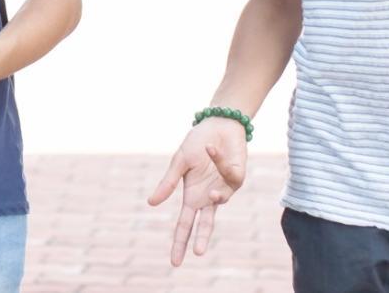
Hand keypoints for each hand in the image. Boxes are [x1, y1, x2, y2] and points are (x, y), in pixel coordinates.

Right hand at [147, 118, 248, 265]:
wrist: (218, 124)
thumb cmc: (197, 142)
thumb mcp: (179, 162)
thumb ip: (168, 183)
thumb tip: (151, 203)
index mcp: (192, 195)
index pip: (184, 225)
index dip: (180, 242)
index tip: (174, 262)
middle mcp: (208, 196)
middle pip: (205, 224)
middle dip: (201, 238)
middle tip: (197, 254)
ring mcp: (224, 188)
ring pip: (220, 201)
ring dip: (215, 195)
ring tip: (211, 191)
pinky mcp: (237, 177)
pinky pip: (229, 177)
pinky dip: (218, 162)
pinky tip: (211, 150)